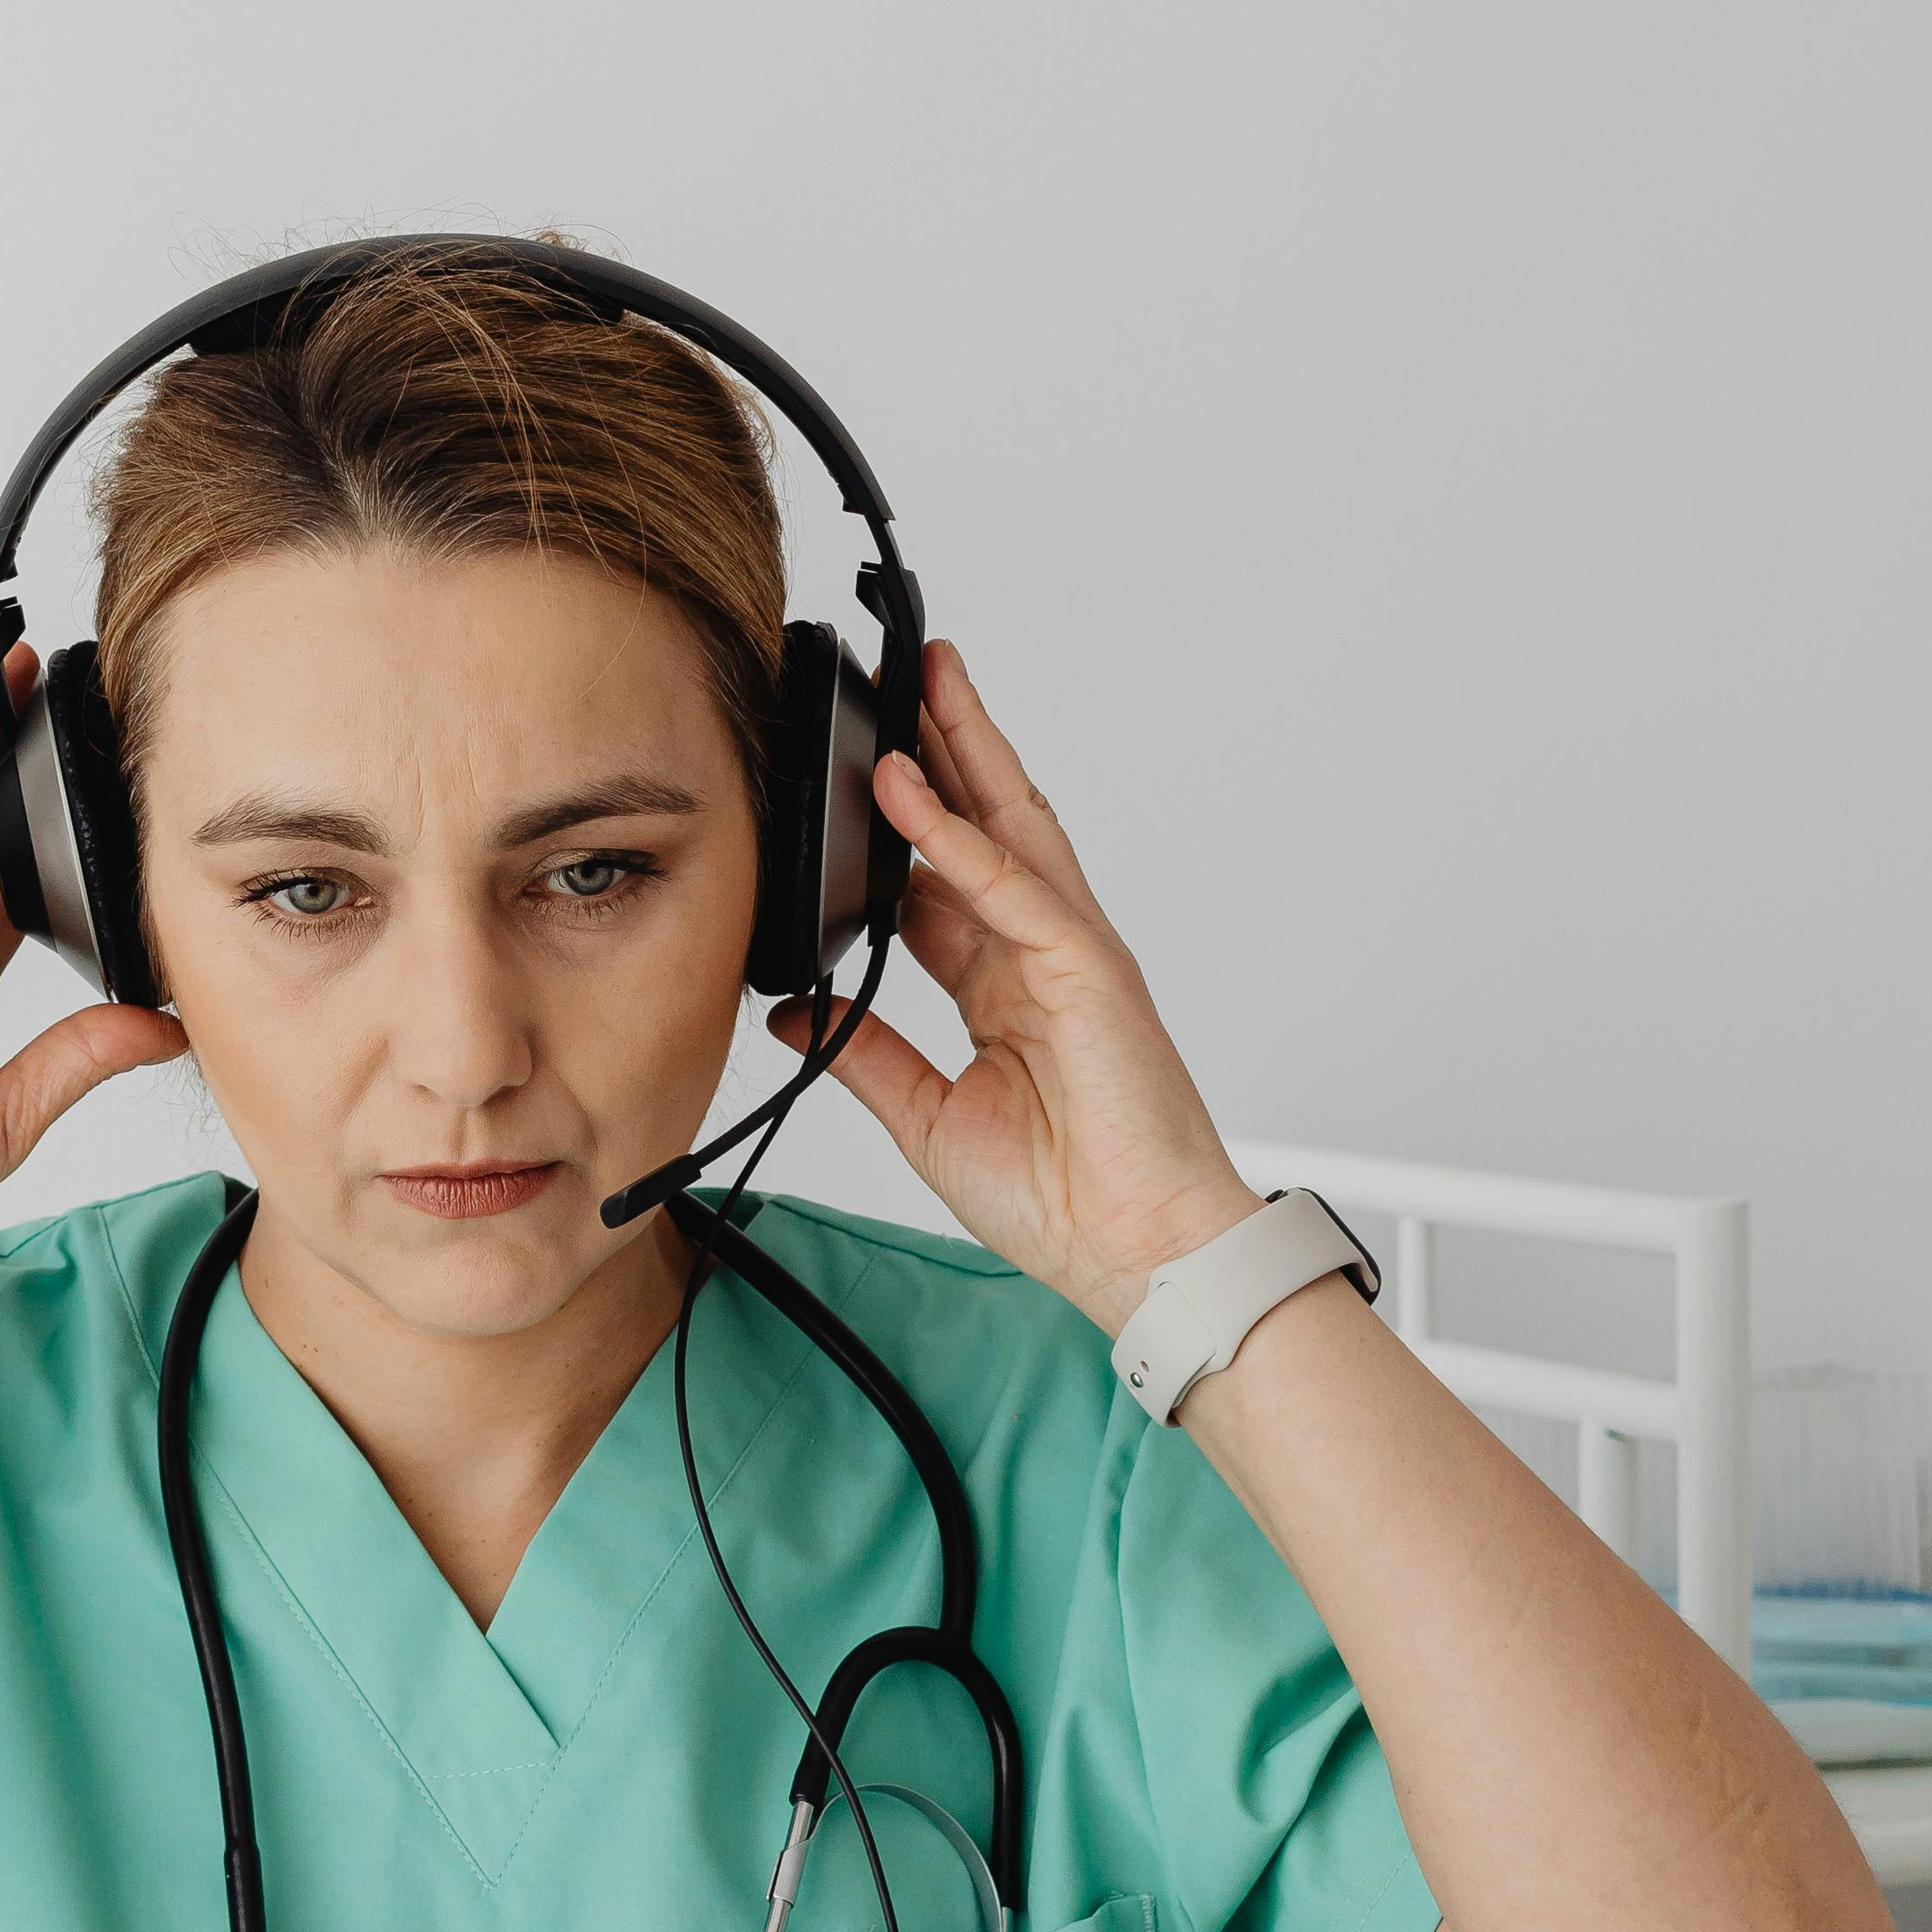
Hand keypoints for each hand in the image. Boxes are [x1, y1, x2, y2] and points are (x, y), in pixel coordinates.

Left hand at [800, 643, 1254, 1333]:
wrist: (1135, 1255)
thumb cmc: (1066, 1200)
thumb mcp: (927, 1117)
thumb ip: (863, 1053)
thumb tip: (796, 1008)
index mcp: (1007, 989)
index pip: (943, 882)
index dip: (898, 826)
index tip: (852, 775)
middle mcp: (1042, 955)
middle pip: (987, 825)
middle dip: (946, 747)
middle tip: (899, 676)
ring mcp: (1071, 954)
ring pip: (1012, 826)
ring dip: (965, 749)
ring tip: (922, 679)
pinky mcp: (1089, 969)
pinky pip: (1015, 888)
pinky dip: (959, 838)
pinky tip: (912, 791)